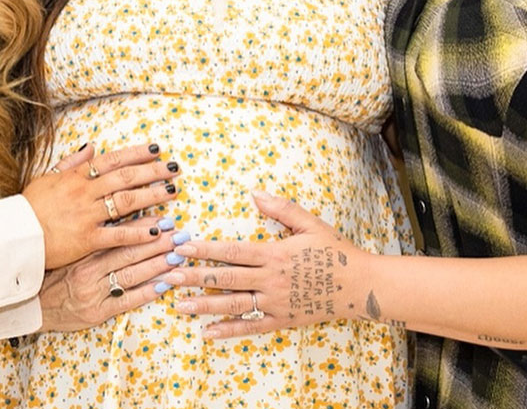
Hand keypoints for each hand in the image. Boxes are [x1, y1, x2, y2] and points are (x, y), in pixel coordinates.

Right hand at [22, 142, 179, 267]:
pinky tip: (156, 229)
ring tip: (172, 192)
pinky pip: (118, 234)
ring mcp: (87, 215)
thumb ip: (72, 162)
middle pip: (126, 177)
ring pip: (126, 201)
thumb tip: (93, 146)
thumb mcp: (48, 178)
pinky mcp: (87, 239)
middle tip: (174, 169)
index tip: (158, 150)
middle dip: (153, 171)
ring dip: (152, 196)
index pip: (113, 160)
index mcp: (76, 176)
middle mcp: (85, 192)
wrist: (14, 238)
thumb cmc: (30, 208)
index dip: (137, 153)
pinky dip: (138, 232)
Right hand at [39, 225, 189, 331]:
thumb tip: (121, 209)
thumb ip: (95, 231)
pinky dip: (147, 292)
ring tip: (179, 256)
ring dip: (159, 265)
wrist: (33, 306)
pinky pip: (126, 301)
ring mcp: (94, 293)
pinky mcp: (96, 313)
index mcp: (83, 251)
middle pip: (130, 253)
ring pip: (131, 274)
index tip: (166, 220)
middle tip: (181, 235)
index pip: (119, 235)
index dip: (145, 227)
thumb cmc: (56, 273)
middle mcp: (89, 270)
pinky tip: (164, 284)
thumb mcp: (72, 249)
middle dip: (159, 243)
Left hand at [163, 191, 369, 337]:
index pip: (233, 251)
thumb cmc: (335, 250)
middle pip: (226, 278)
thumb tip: (255, 193)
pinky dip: (228, 331)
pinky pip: (250, 327)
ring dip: (204, 305)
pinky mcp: (281, 320)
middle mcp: (271, 280)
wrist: (358, 286)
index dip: (205, 249)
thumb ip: (282, 208)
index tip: (182, 247)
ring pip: (233, 305)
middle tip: (168, 275)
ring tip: (178, 304)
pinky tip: (206, 333)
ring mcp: (275, 303)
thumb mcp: (310, 223)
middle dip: (195, 276)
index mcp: (275, 253)